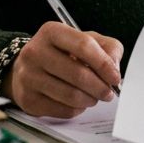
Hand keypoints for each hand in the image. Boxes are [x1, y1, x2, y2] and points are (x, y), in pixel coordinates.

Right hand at [2, 21, 123, 118]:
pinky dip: (77, 109)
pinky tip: (78, 103)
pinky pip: (62, 110)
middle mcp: (35, 52)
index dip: (104, 64)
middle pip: (78, 74)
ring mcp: (29, 76)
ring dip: (90, 100)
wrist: (28, 69)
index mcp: (52, 32)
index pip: (84, 45)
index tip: (115, 77)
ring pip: (71, 95)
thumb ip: (107, 47)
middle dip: (100, 87)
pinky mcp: (28, 99)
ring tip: (94, 97)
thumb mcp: (83, 40)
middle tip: (108, 92)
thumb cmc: (61, 53)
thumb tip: (114, 69)